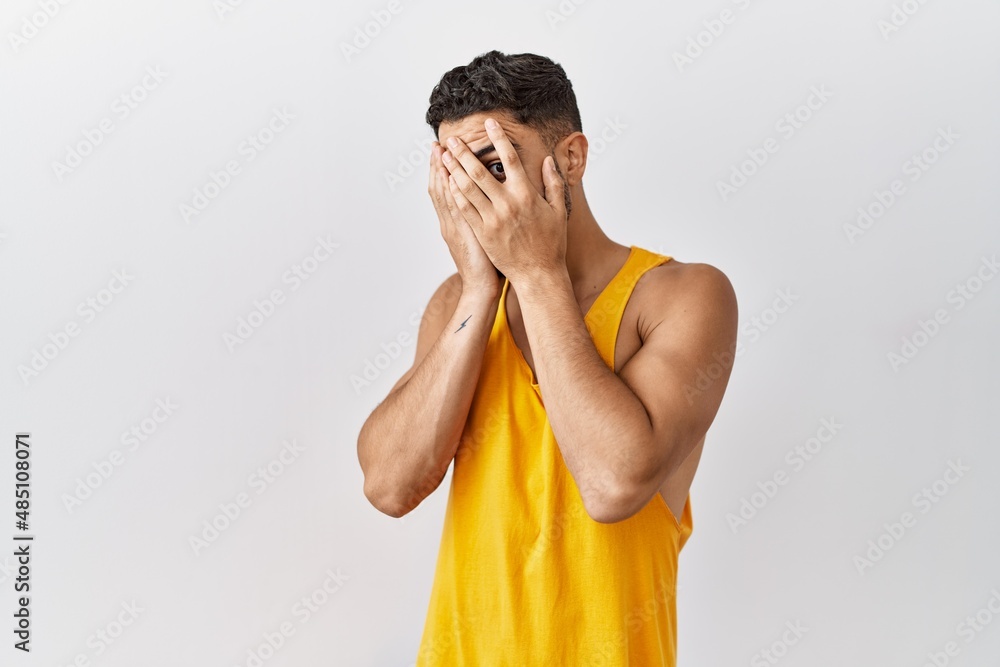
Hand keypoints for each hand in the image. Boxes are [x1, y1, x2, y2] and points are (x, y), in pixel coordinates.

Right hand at [428, 141, 501, 297]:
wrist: (481, 287)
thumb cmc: (485, 264)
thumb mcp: (478, 236)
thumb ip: (476, 217)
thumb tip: (483, 200)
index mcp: (453, 222)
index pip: (444, 190)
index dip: (440, 170)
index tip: (440, 151)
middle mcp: (449, 222)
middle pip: (440, 188)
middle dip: (437, 165)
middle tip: (436, 144)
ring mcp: (454, 228)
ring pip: (444, 196)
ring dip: (442, 173)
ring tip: (440, 153)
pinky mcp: (464, 234)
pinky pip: (456, 210)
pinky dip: (452, 193)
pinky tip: (452, 178)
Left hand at [440, 118, 567, 285]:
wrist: (538, 274)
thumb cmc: (551, 243)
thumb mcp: (558, 211)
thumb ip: (553, 183)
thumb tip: (547, 160)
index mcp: (526, 194)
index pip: (509, 158)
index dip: (498, 138)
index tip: (488, 124)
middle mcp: (507, 204)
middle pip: (480, 171)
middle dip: (464, 153)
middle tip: (452, 140)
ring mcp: (493, 219)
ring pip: (468, 189)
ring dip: (454, 170)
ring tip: (444, 156)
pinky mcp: (482, 233)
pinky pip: (465, 209)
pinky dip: (455, 194)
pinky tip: (447, 182)